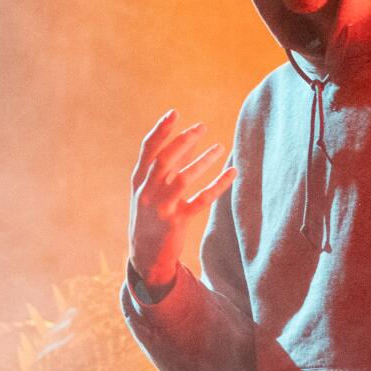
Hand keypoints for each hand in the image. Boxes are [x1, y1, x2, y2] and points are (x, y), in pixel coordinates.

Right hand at [128, 110, 236, 291]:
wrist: (145, 257)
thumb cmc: (149, 217)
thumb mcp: (149, 191)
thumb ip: (164, 168)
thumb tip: (187, 140)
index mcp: (139, 182)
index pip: (148, 150)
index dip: (160, 130)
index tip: (174, 113)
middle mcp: (147, 192)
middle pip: (165, 160)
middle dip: (183, 141)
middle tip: (202, 127)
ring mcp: (162, 208)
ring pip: (183, 178)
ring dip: (203, 161)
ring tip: (220, 147)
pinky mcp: (177, 223)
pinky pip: (201, 200)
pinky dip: (218, 185)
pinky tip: (232, 173)